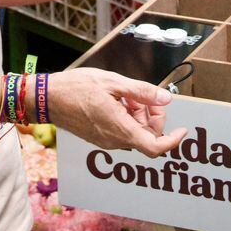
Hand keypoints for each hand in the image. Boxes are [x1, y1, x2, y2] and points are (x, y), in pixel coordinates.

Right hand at [48, 67, 183, 154]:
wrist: (48, 98)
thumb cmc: (77, 88)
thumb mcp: (114, 83)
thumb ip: (142, 92)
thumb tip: (165, 98)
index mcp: (121, 129)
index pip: (155, 147)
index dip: (173, 141)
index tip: (181, 129)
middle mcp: (114, 141)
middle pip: (147, 136)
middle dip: (153, 116)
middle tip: (147, 95)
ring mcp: (106, 141)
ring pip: (134, 132)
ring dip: (139, 114)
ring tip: (128, 94)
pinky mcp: (99, 137)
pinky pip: (121, 131)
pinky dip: (127, 117)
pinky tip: (118, 100)